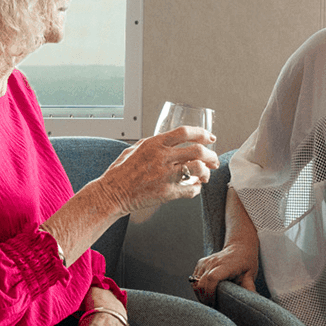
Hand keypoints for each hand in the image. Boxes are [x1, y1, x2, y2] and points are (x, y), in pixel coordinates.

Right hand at [94, 126, 218, 211]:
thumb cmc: (120, 172)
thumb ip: (154, 144)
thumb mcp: (135, 149)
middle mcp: (162, 157)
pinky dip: (196, 189)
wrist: (111, 193)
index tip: (210, 137)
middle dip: (211, 155)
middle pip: (198, 150)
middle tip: (214, 160)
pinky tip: (194, 188)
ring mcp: (165, 175)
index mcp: (155, 144)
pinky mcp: (167, 192)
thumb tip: (169, 141)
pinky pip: (191, 189)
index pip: (185, 132)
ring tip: (206, 175)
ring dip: (207, 172)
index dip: (202, 133)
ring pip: (198, 168)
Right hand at [190, 241, 258, 301]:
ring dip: (200, 294)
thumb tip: (252, 302)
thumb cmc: (246, 262)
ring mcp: (205, 262)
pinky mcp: (201, 263)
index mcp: (226, 265)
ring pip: (195, 283)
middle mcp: (213, 262)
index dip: (210, 293)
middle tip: (213, 306)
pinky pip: (194, 279)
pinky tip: (207, 292)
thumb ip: (249, 288)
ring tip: (209, 300)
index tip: (214, 303)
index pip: (212, 278)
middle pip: (201, 283)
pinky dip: (198, 288)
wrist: (240, 246)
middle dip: (204, 298)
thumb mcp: (250, 275)